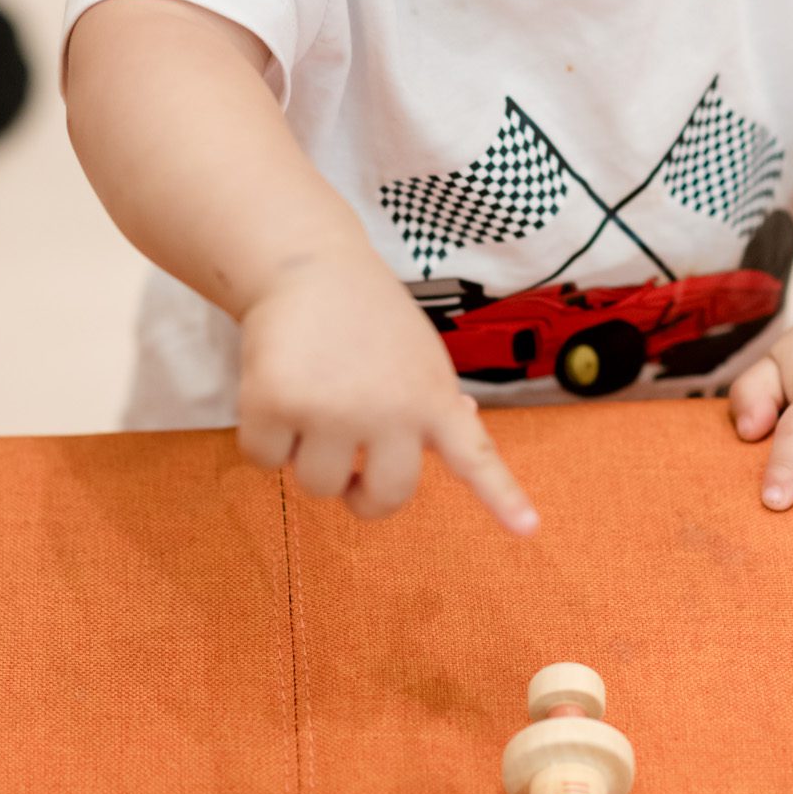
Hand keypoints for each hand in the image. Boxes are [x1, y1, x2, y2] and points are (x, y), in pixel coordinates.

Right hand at [235, 251, 538, 534]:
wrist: (307, 265)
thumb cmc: (366, 317)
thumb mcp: (418, 355)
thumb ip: (437, 398)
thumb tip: (467, 422)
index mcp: (433, 399)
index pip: (475, 456)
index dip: (502, 497)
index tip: (529, 529)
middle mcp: (391, 409)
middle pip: (382, 499)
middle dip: (358, 494)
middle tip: (347, 471)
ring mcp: (334, 410)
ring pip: (317, 485)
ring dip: (306, 457)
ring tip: (310, 400)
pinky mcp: (278, 403)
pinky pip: (265, 460)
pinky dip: (263, 437)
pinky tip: (275, 389)